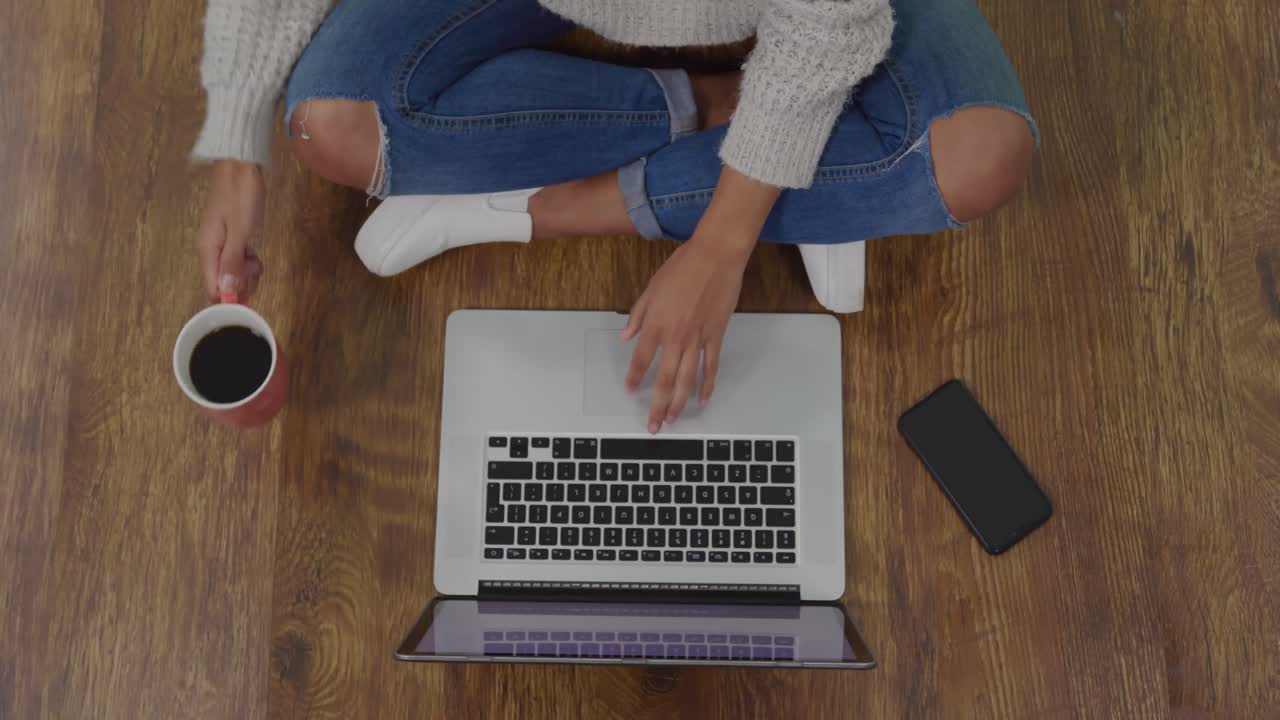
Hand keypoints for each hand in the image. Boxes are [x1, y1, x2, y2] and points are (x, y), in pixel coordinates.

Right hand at [196, 159, 264, 302]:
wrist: (240, 166)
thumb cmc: (241, 195)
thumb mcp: (240, 230)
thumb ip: (232, 261)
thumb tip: (226, 290)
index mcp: (207, 250)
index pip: (213, 289)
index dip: (232, 296)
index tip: (249, 288)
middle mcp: (210, 251)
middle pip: (224, 283)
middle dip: (243, 282)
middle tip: (255, 264)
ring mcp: (220, 245)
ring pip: (233, 273)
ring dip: (248, 270)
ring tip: (255, 254)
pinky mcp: (230, 239)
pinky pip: (238, 260)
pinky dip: (248, 260)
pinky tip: (254, 250)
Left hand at [621, 229, 752, 432]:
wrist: (715, 256)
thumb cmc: (683, 266)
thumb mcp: (651, 288)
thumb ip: (638, 315)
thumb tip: (626, 335)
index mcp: (656, 324)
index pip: (640, 359)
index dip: (634, 378)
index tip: (630, 391)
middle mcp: (675, 336)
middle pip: (663, 379)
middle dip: (657, 405)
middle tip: (653, 424)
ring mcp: (697, 338)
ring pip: (686, 379)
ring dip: (679, 402)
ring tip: (674, 419)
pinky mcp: (716, 336)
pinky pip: (711, 366)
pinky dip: (707, 384)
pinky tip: (703, 398)